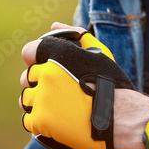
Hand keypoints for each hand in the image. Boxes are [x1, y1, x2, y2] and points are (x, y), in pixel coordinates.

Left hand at [20, 23, 148, 148]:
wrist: (121, 118)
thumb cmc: (113, 85)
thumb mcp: (99, 53)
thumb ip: (75, 35)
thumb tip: (53, 26)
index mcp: (55, 55)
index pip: (29, 52)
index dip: (39, 61)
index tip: (52, 72)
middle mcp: (45, 75)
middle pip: (28, 78)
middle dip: (40, 84)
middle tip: (60, 94)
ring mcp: (41, 99)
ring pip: (27, 99)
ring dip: (38, 103)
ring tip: (59, 109)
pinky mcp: (41, 122)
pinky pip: (28, 120)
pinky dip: (39, 122)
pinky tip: (56, 122)